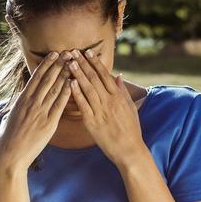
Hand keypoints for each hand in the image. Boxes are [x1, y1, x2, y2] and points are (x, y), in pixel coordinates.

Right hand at [0, 51, 72, 174]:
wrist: (10, 155)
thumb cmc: (7, 138)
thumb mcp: (9, 117)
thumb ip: (17, 106)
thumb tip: (19, 99)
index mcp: (21, 100)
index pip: (36, 78)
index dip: (46, 65)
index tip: (54, 55)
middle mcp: (31, 103)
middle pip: (47, 79)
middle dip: (58, 65)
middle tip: (68, 53)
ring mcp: (40, 112)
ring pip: (55, 89)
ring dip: (64, 74)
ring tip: (73, 63)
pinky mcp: (49, 123)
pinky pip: (60, 105)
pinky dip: (67, 93)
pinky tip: (73, 83)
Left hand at [67, 48, 146, 166]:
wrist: (128, 149)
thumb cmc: (131, 129)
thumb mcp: (130, 108)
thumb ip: (122, 91)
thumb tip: (117, 75)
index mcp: (118, 97)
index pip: (105, 75)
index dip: (95, 63)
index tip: (87, 52)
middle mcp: (109, 101)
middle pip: (94, 78)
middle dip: (84, 64)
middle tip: (74, 52)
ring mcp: (100, 111)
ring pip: (88, 89)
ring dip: (78, 74)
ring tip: (70, 62)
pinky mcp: (92, 122)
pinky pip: (83, 105)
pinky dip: (76, 93)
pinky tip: (70, 83)